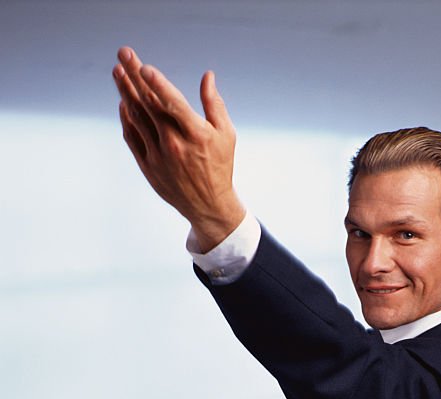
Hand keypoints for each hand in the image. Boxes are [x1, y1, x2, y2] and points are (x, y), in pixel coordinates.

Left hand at [112, 46, 244, 249]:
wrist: (208, 206)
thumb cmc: (219, 166)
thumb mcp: (226, 135)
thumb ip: (215, 104)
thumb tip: (207, 76)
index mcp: (196, 135)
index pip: (173, 104)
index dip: (157, 84)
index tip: (144, 67)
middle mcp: (174, 145)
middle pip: (149, 104)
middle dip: (135, 75)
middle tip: (124, 52)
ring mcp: (158, 156)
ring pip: (136, 117)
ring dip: (125, 91)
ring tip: (117, 70)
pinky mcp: (148, 165)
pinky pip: (132, 136)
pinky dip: (126, 117)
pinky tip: (123, 100)